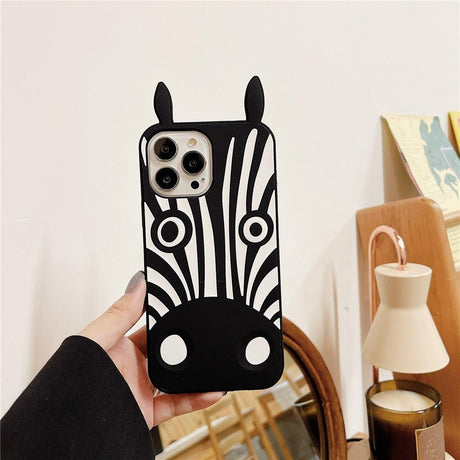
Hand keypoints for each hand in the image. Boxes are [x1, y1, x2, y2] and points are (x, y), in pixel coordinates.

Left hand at [79, 271, 223, 428]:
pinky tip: (210, 390)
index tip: (186, 309)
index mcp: (118, 347)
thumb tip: (138, 283)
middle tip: (205, 338)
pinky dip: (197, 399)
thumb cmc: (71, 382)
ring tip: (214, 364)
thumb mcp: (96, 339)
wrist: (69, 425)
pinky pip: (178, 404)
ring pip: (177, 379)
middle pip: (167, 353)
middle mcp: (131, 368)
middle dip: (187, 346)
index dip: (167, 320)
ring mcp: (140, 391)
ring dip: (197, 374)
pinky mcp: (147, 413)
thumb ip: (119, 314)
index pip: (149, 327)